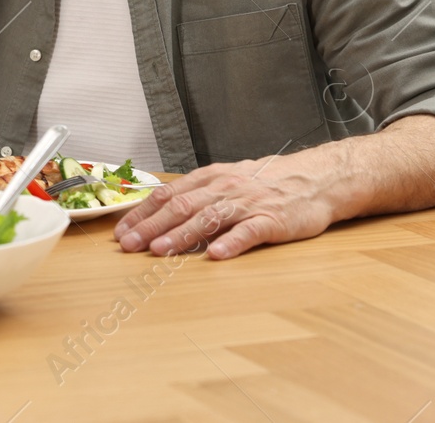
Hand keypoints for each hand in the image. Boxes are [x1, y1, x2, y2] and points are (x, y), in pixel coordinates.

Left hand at [111, 149, 344, 259]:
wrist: (314, 178)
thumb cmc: (266, 183)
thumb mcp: (226, 181)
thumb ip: (197, 195)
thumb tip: (159, 211)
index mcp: (209, 179)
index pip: (167, 195)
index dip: (141, 213)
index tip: (120, 231)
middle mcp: (224, 188)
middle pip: (181, 207)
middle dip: (151, 226)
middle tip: (128, 245)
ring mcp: (248, 203)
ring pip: (209, 218)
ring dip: (182, 235)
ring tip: (160, 250)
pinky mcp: (272, 219)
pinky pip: (249, 231)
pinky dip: (231, 242)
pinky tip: (216, 255)